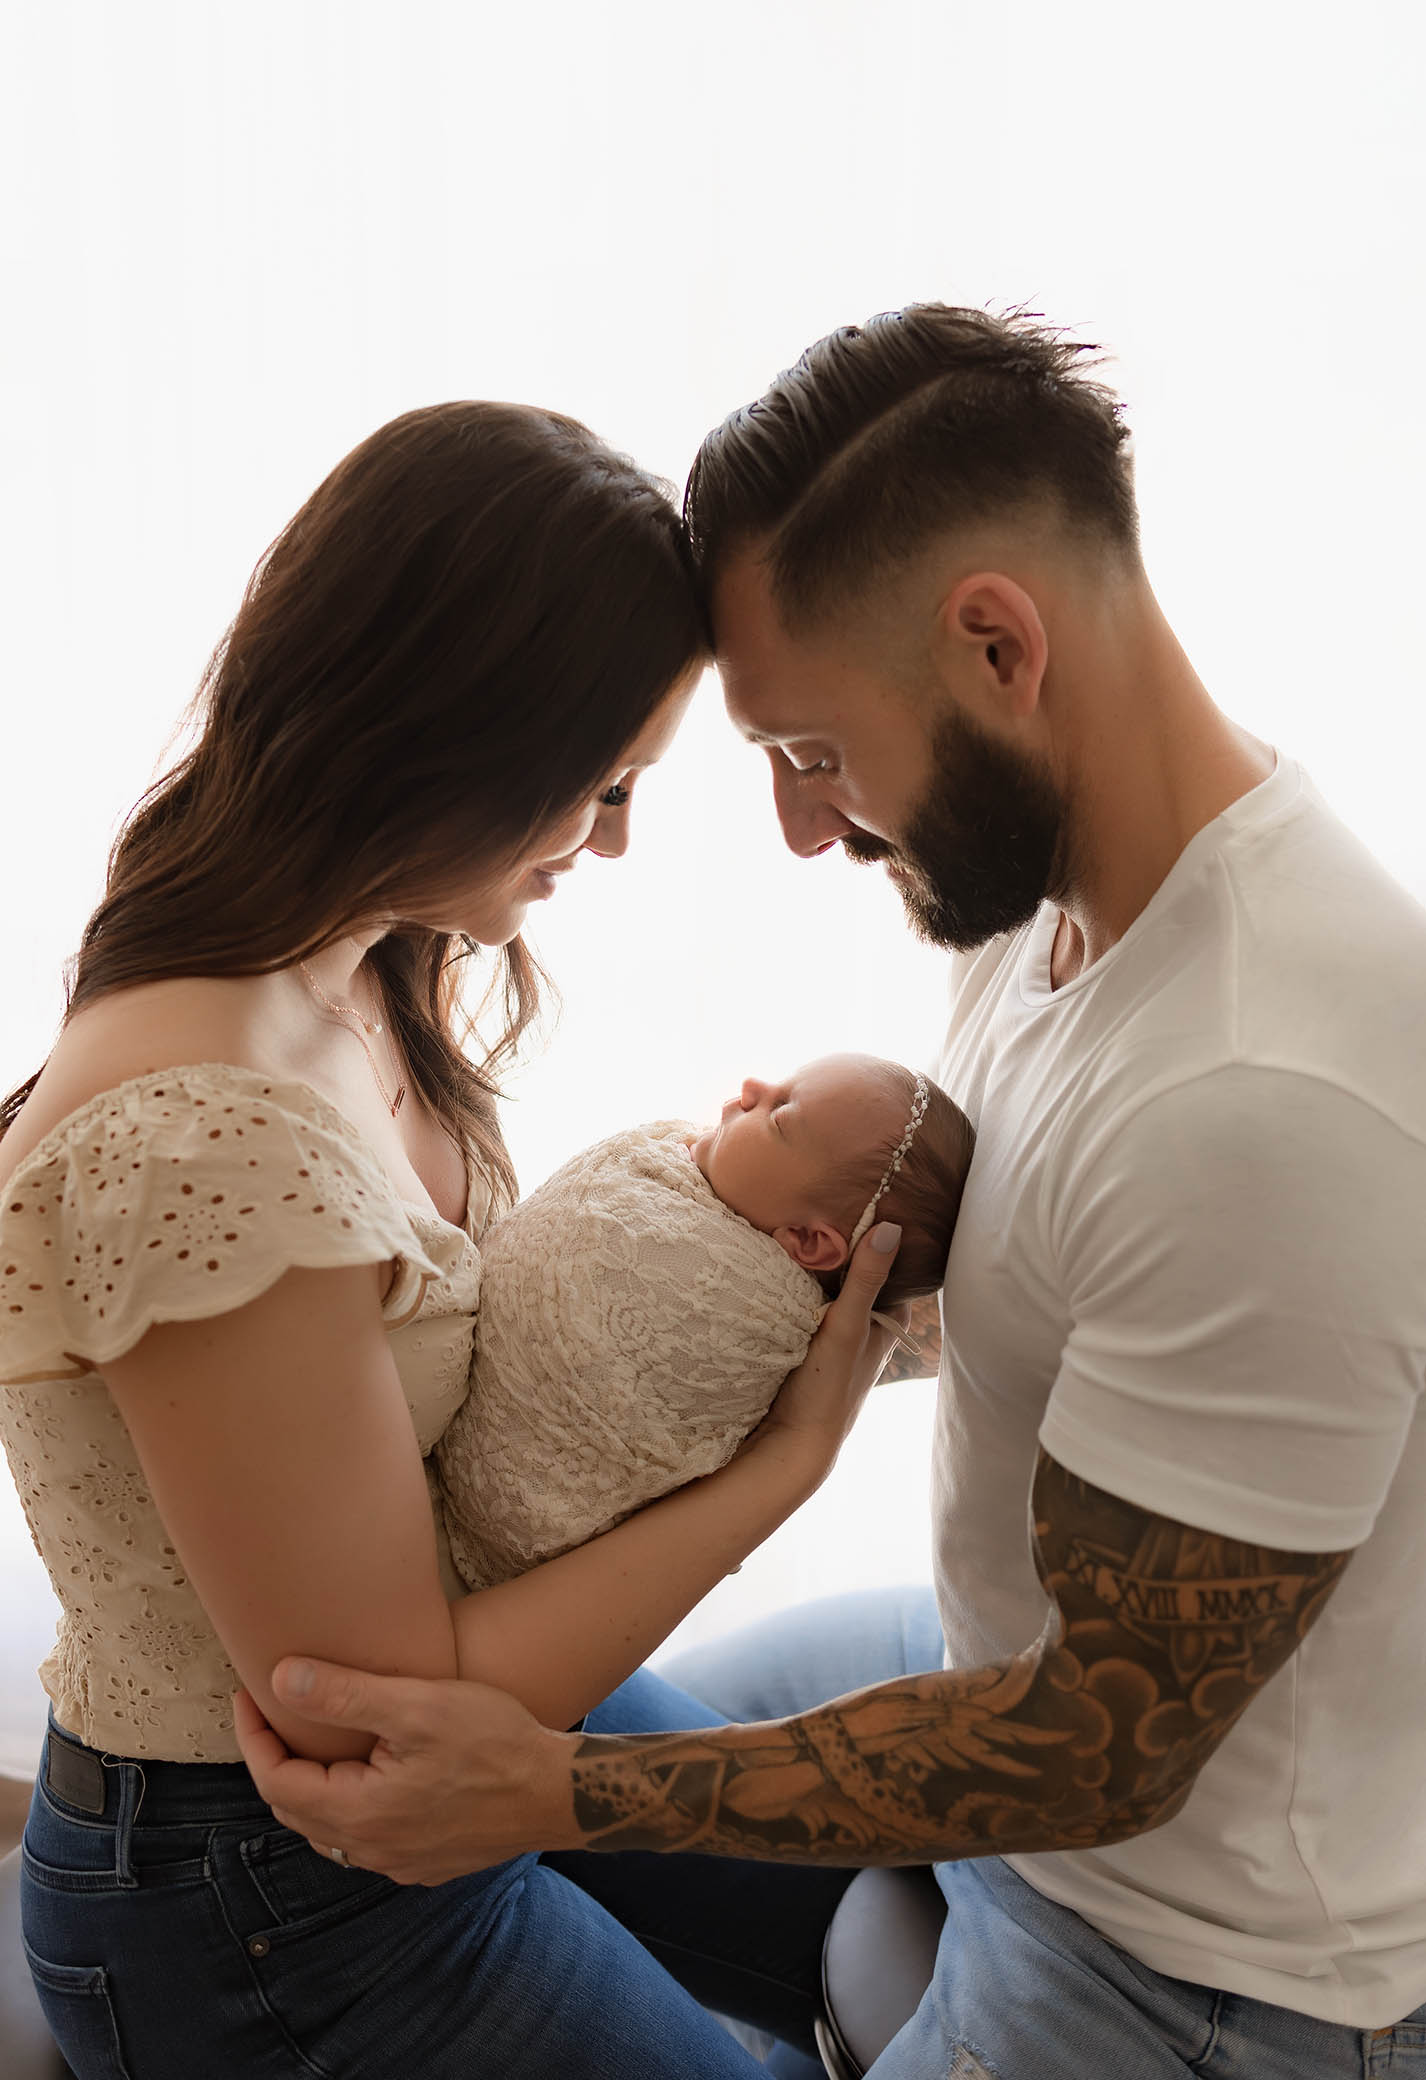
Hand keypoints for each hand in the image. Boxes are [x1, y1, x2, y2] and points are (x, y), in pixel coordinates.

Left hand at [232, 1659, 578, 1884]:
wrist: (557, 1793)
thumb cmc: (494, 1742)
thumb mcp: (418, 1705)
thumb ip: (346, 1695)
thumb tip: (281, 1680)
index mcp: (358, 1814)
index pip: (274, 1781)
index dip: (253, 1735)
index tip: (249, 1692)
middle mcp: (370, 1851)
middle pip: (295, 1808)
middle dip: (275, 1759)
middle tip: (274, 1710)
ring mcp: (398, 1863)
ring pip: (328, 1829)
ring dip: (310, 1786)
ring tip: (315, 1738)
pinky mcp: (424, 1863)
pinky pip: (364, 1840)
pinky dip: (347, 1806)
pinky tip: (366, 1775)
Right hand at [747, 1220, 902, 1480]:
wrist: (792, 1441)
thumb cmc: (828, 1388)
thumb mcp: (847, 1327)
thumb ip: (866, 1279)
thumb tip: (891, 1227)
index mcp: (891, 1317)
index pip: (892, 1261)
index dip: (878, 1230)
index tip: (862, 1194)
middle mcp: (870, 1321)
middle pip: (859, 1269)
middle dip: (842, 1241)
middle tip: (821, 1199)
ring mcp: (841, 1330)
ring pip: (832, 1282)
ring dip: (818, 1261)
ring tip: (800, 1220)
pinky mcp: (813, 1336)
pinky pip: (810, 1296)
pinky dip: (801, 1279)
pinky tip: (783, 1258)